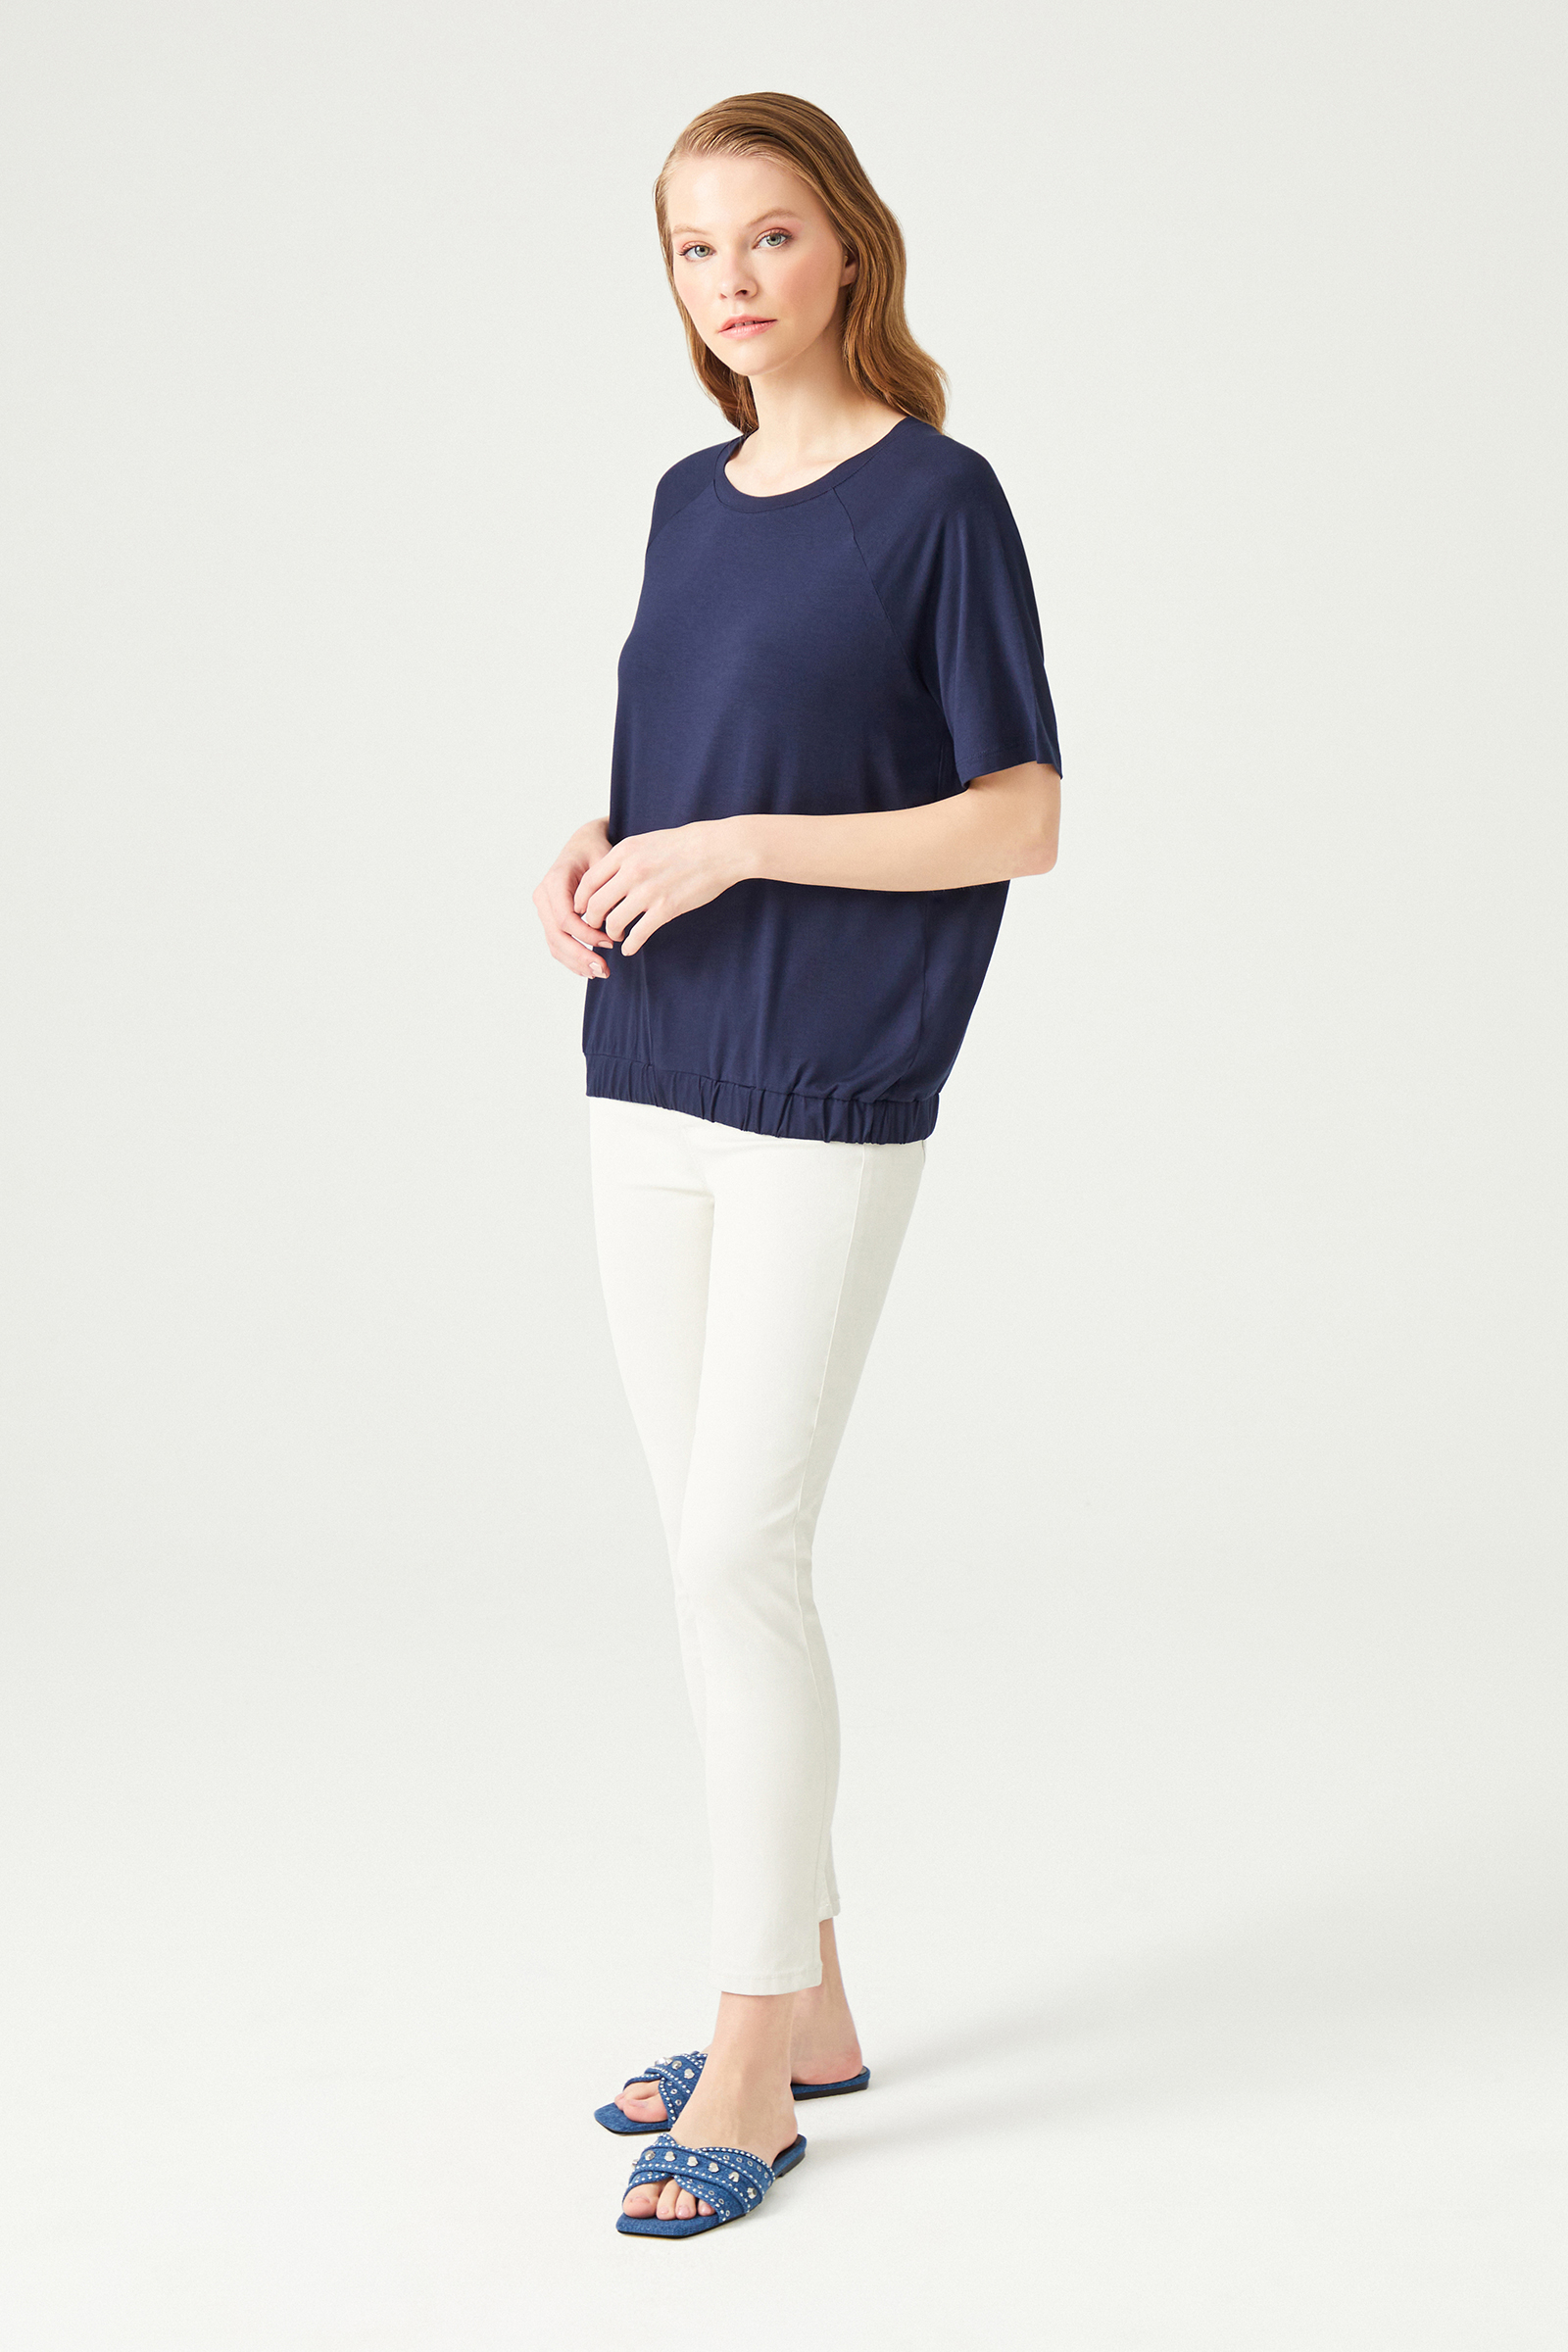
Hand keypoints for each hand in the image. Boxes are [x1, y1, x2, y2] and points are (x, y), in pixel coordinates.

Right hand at [533, 818, 614, 977]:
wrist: (584, 844)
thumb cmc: (596, 851)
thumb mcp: (605, 862)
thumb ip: (605, 889)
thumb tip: (610, 921)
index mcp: (554, 881)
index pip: (566, 918)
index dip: (586, 935)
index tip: (610, 942)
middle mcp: (544, 896)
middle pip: (556, 935)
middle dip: (580, 956)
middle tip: (604, 970)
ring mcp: (544, 908)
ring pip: (554, 943)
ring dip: (575, 962)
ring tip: (599, 973)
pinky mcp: (550, 918)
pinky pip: (556, 943)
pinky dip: (571, 959)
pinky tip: (589, 969)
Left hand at [574, 820, 752, 956]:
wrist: (720, 849)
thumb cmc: (687, 844)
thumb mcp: (648, 841)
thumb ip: (626, 857)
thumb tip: (608, 876)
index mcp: (625, 851)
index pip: (588, 881)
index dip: (581, 901)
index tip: (583, 910)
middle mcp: (632, 871)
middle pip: (595, 905)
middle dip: (592, 921)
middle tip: (597, 927)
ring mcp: (648, 891)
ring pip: (613, 922)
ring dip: (611, 933)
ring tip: (617, 936)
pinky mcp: (666, 908)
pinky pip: (638, 934)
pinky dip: (630, 945)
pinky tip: (630, 948)